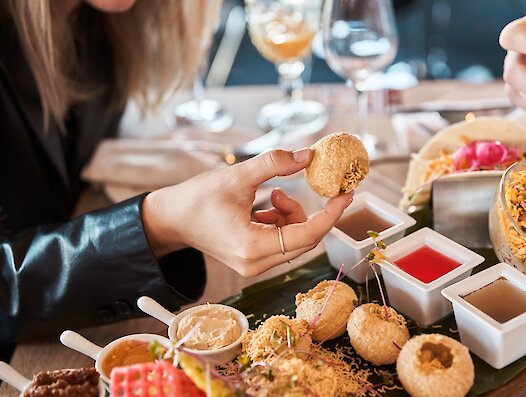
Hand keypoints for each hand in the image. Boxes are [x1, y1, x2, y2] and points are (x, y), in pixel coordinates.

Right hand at [142, 149, 353, 276]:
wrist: (172, 219)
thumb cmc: (198, 198)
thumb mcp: (237, 176)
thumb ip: (274, 164)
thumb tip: (308, 155)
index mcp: (252, 247)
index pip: (308, 235)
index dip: (331, 214)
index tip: (347, 194)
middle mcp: (256, 264)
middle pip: (304, 239)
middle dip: (305, 211)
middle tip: (291, 188)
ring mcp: (254, 265)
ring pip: (295, 240)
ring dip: (291, 214)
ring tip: (271, 195)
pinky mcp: (253, 260)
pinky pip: (283, 241)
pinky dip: (281, 221)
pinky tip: (263, 208)